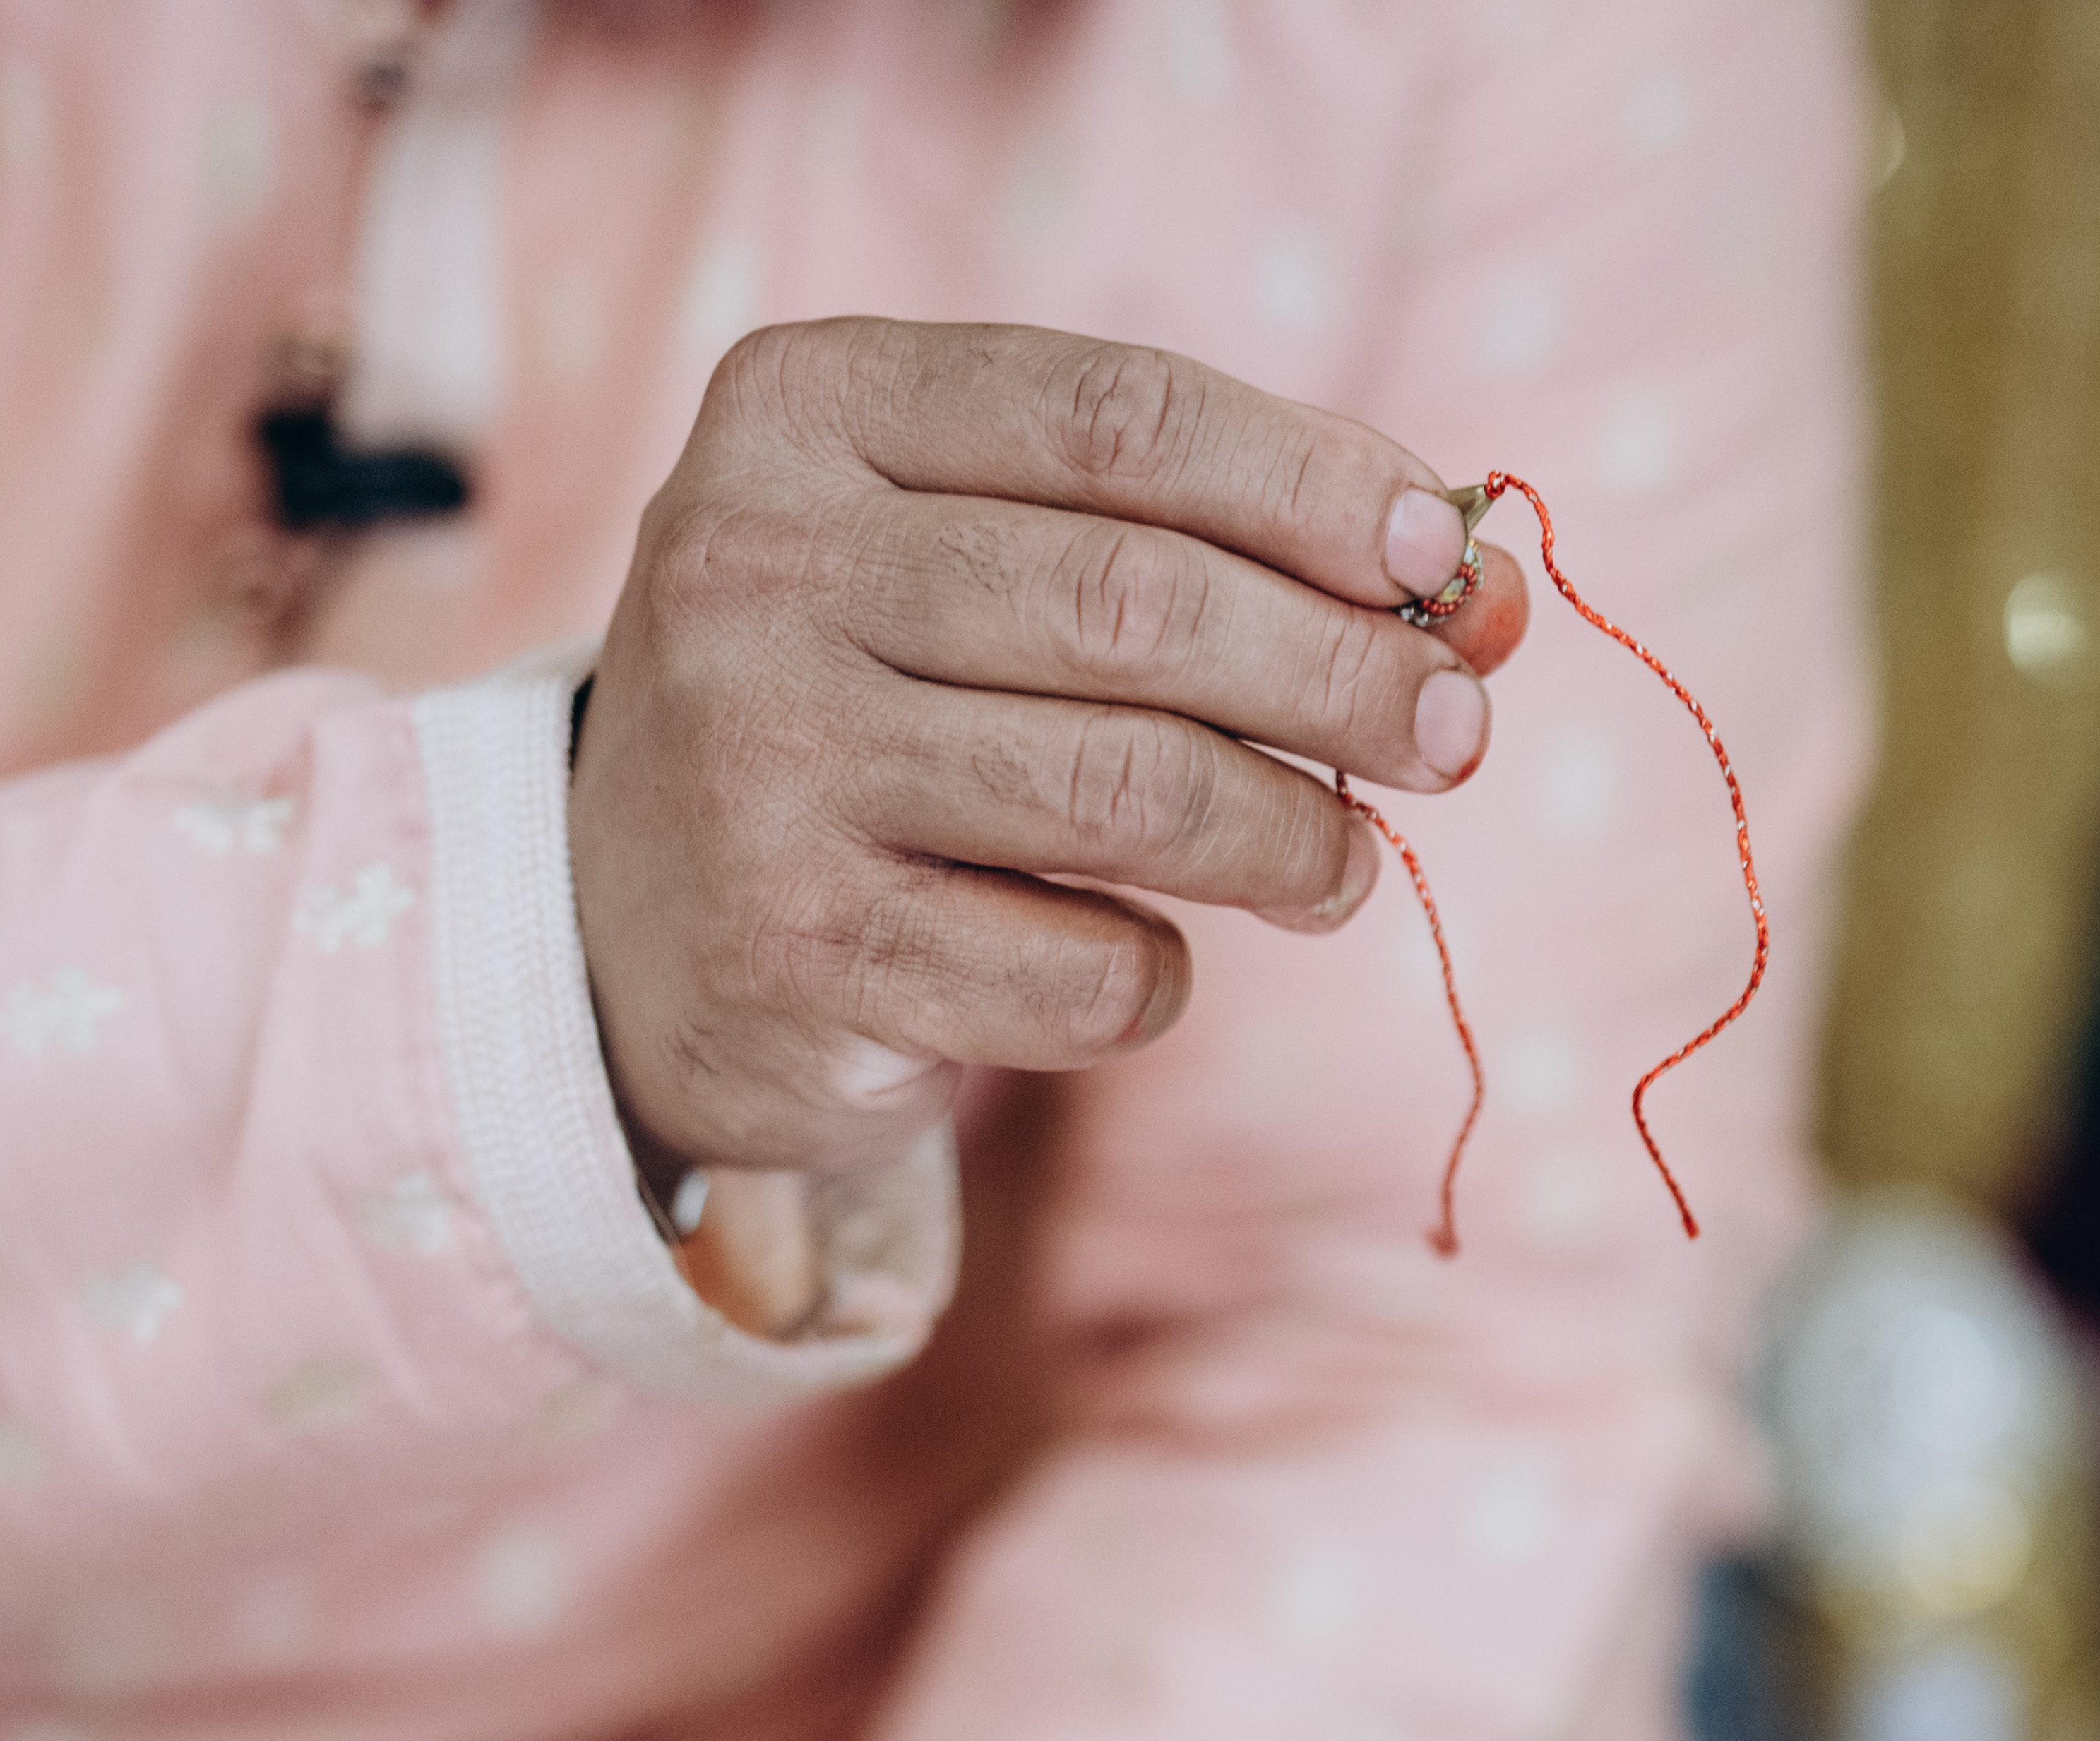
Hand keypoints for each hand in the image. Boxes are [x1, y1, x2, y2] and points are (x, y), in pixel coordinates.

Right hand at [568, 318, 1530, 1181]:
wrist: (625, 922)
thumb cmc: (869, 700)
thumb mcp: (978, 560)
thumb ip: (1196, 544)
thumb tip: (1475, 593)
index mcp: (809, 410)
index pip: (1119, 417)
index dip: (1314, 484)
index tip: (1442, 556)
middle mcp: (759, 567)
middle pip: (1140, 606)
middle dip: (1344, 674)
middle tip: (1455, 733)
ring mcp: (765, 765)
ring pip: (1132, 792)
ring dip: (1291, 836)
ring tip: (1338, 865)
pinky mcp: (799, 954)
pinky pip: (1083, 971)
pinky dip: (1164, 972)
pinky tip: (1150, 954)